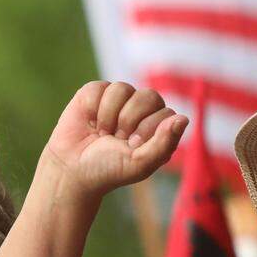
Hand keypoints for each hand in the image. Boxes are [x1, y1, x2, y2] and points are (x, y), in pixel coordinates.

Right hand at [42, 81, 187, 200]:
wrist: (72, 169)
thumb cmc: (110, 169)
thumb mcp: (140, 163)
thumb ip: (164, 142)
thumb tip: (184, 118)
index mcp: (159, 127)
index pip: (167, 114)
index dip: (147, 129)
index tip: (132, 146)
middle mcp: (143, 110)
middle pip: (149, 96)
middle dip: (129, 121)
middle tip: (118, 139)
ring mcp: (120, 99)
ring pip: (123, 88)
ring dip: (109, 116)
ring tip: (103, 132)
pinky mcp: (96, 92)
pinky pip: (101, 87)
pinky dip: (93, 108)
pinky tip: (90, 122)